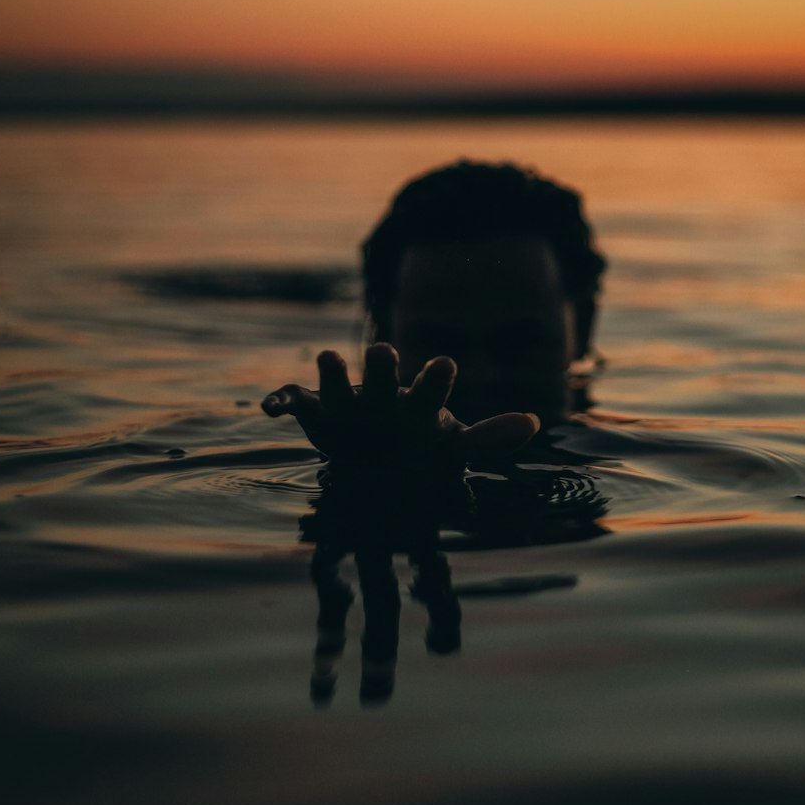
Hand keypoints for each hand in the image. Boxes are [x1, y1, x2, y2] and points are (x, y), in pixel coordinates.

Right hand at [261, 342, 538, 467]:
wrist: (377, 454)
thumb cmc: (418, 445)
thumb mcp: (452, 448)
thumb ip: (487, 438)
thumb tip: (534, 424)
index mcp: (418, 401)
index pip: (432, 385)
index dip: (436, 377)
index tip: (446, 363)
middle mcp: (383, 395)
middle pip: (384, 377)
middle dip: (383, 366)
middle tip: (386, 350)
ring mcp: (347, 401)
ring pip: (338, 385)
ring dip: (333, 374)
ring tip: (328, 358)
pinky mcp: (316, 413)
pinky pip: (296, 403)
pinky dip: (282, 401)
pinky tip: (270, 408)